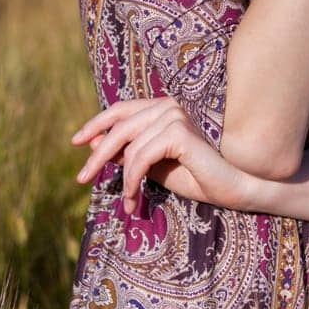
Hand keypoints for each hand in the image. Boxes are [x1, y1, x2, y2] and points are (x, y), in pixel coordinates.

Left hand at [71, 98, 253, 214]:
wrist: (232, 188)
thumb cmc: (197, 177)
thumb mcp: (153, 166)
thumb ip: (128, 153)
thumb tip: (92, 143)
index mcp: (163, 108)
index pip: (122, 109)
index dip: (97, 123)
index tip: (75, 141)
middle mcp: (168, 105)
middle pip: (119, 126)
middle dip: (98, 155)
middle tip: (82, 179)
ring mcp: (175, 116)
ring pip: (129, 147)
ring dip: (124, 180)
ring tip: (128, 202)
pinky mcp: (179, 132)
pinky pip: (140, 157)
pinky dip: (132, 180)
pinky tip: (134, 199)